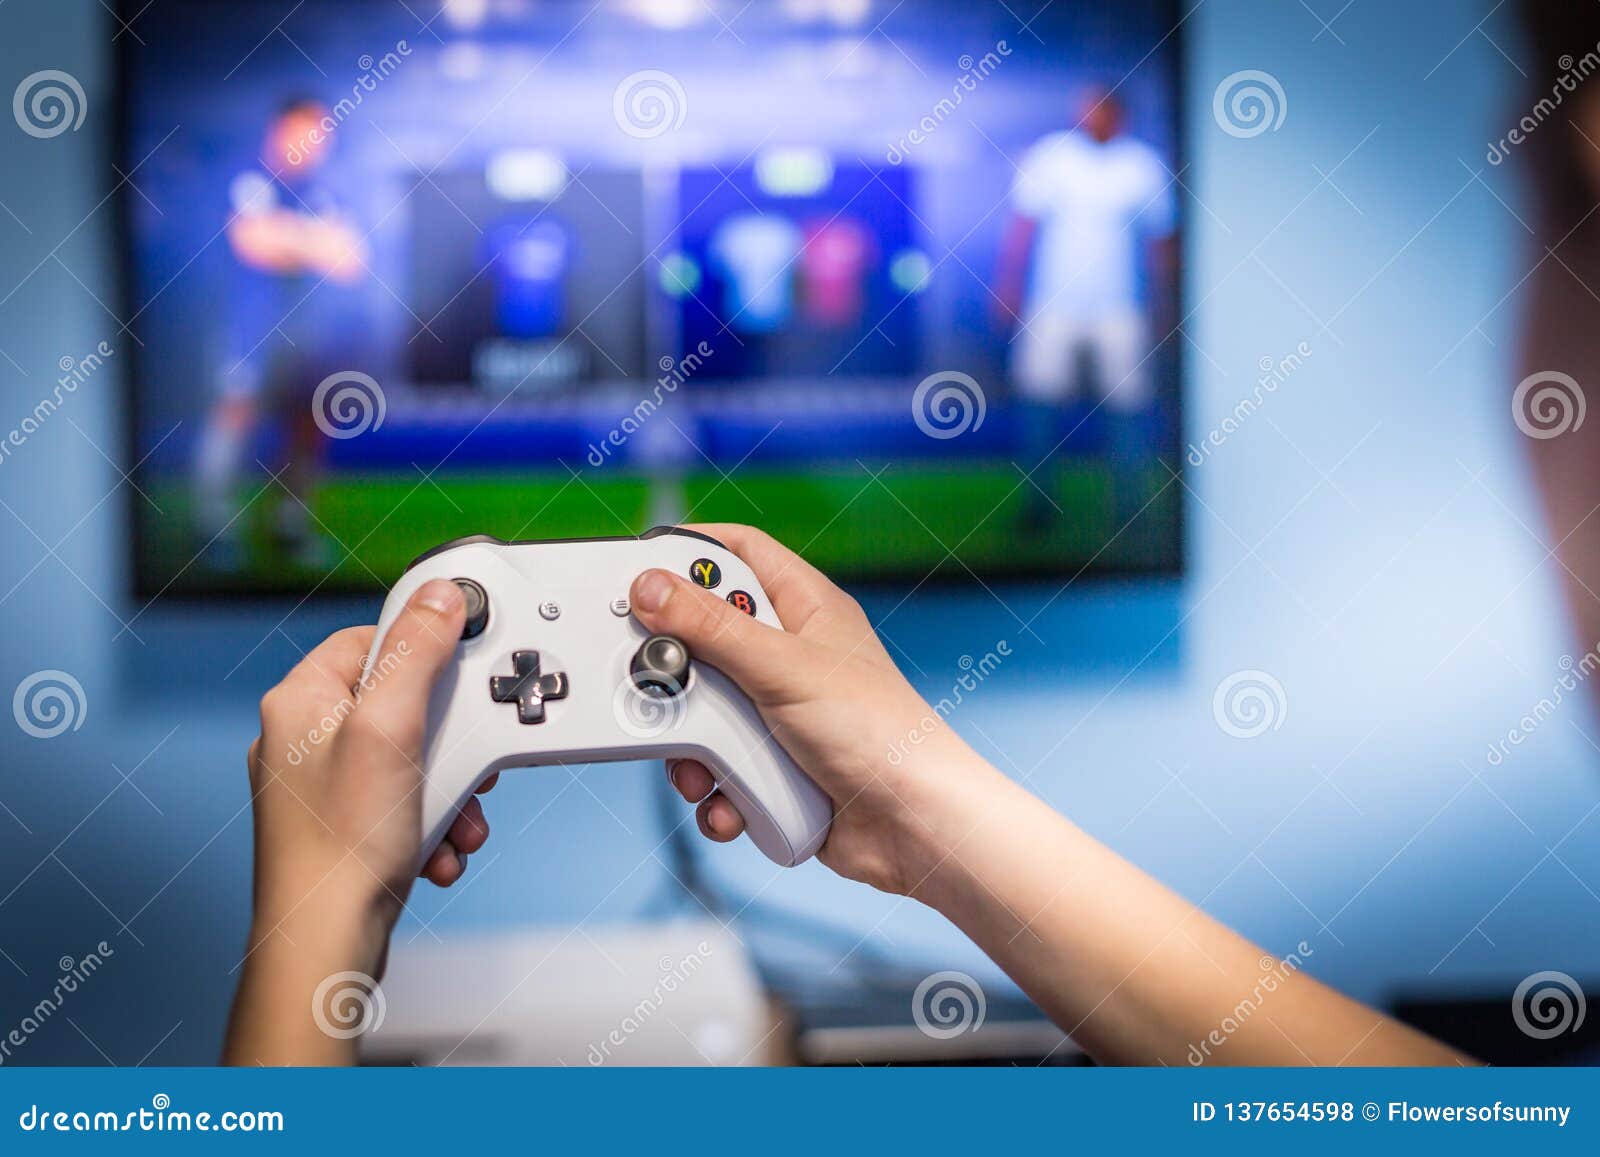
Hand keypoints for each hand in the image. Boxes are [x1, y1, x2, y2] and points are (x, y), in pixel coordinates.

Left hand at [244, 580, 493, 965]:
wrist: (324, 946)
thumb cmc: (340, 847)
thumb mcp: (390, 729)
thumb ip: (417, 653)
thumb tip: (439, 595)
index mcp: (299, 701)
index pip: (373, 638)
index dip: (427, 649)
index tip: (468, 662)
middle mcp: (303, 739)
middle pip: (404, 702)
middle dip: (451, 740)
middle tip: (471, 759)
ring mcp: (322, 786)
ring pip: (413, 758)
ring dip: (450, 788)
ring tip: (457, 818)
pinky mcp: (345, 826)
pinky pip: (407, 801)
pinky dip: (434, 821)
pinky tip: (439, 847)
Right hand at [628, 524, 1008, 894]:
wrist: (914, 829)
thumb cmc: (881, 735)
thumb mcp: (783, 669)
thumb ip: (712, 628)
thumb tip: (651, 586)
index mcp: (805, 610)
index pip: (739, 553)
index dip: (689, 554)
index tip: (637, 572)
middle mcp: (790, 656)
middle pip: (704, 639)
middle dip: (678, 674)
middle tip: (657, 686)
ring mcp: (779, 713)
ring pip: (703, 712)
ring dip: (692, 747)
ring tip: (703, 766)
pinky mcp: (772, 766)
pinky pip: (718, 767)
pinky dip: (716, 788)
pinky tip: (730, 803)